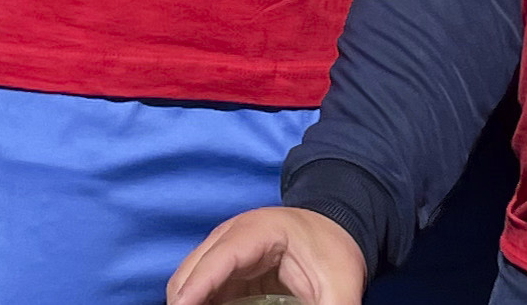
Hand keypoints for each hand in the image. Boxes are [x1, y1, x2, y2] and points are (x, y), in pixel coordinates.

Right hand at [165, 207, 366, 304]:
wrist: (335, 229)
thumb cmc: (334, 251)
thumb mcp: (340, 287)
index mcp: (259, 231)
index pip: (219, 258)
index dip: (199, 286)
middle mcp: (232, 235)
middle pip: (192, 271)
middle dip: (185, 301)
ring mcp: (224, 250)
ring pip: (189, 281)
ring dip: (189, 302)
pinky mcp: (226, 268)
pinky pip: (200, 288)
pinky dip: (199, 302)